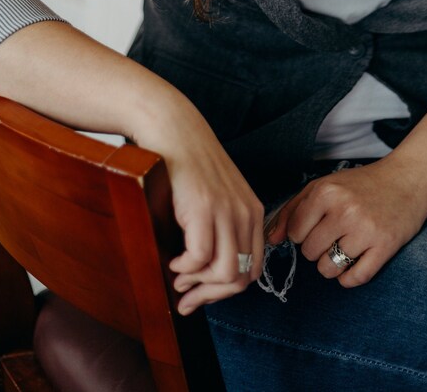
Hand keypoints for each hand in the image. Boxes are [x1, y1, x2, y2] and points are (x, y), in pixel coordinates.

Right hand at [132, 91, 264, 314]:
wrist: (173, 128)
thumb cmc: (186, 164)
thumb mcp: (213, 198)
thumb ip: (216, 230)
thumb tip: (202, 276)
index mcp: (252, 212)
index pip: (252, 269)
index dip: (225, 290)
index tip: (200, 294)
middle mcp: (246, 213)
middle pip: (241, 278)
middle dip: (211, 296)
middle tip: (185, 299)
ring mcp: (227, 211)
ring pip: (225, 274)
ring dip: (197, 286)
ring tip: (177, 278)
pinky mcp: (204, 208)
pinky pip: (201, 258)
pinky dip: (184, 269)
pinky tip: (173, 260)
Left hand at [266, 155, 426, 287]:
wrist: (407, 179)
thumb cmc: (361, 184)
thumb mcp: (324, 186)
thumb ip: (292, 210)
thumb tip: (271, 239)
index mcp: (326, 192)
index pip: (294, 232)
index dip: (301, 233)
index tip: (315, 226)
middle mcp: (344, 210)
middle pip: (309, 253)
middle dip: (316, 248)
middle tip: (333, 235)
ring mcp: (365, 230)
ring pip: (328, 269)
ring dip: (331, 265)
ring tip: (343, 247)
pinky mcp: (384, 247)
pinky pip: (354, 279)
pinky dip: (348, 278)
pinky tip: (354, 262)